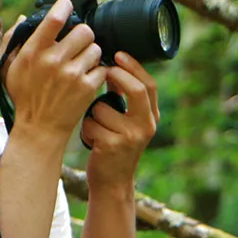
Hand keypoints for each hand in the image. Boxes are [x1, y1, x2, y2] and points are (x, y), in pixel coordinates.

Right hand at [3, 0, 108, 142]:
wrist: (39, 129)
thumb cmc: (24, 98)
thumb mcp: (10, 68)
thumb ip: (15, 40)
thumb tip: (23, 18)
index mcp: (33, 52)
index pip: (54, 19)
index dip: (64, 6)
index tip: (67, 5)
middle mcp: (53, 60)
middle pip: (83, 30)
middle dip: (83, 36)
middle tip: (78, 45)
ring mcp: (71, 74)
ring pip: (95, 48)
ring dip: (91, 55)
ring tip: (81, 64)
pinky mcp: (86, 88)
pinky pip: (102, 68)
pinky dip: (97, 73)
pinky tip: (86, 79)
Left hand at [80, 52, 159, 189]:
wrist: (112, 183)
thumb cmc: (115, 147)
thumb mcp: (127, 123)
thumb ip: (123, 97)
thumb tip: (112, 66)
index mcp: (151, 118)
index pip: (149, 85)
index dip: (134, 67)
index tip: (119, 54)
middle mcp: (145, 127)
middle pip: (136, 90)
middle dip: (118, 75)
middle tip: (103, 69)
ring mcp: (130, 137)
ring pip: (102, 108)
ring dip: (92, 114)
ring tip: (94, 126)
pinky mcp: (113, 146)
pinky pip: (91, 124)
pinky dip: (86, 129)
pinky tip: (91, 141)